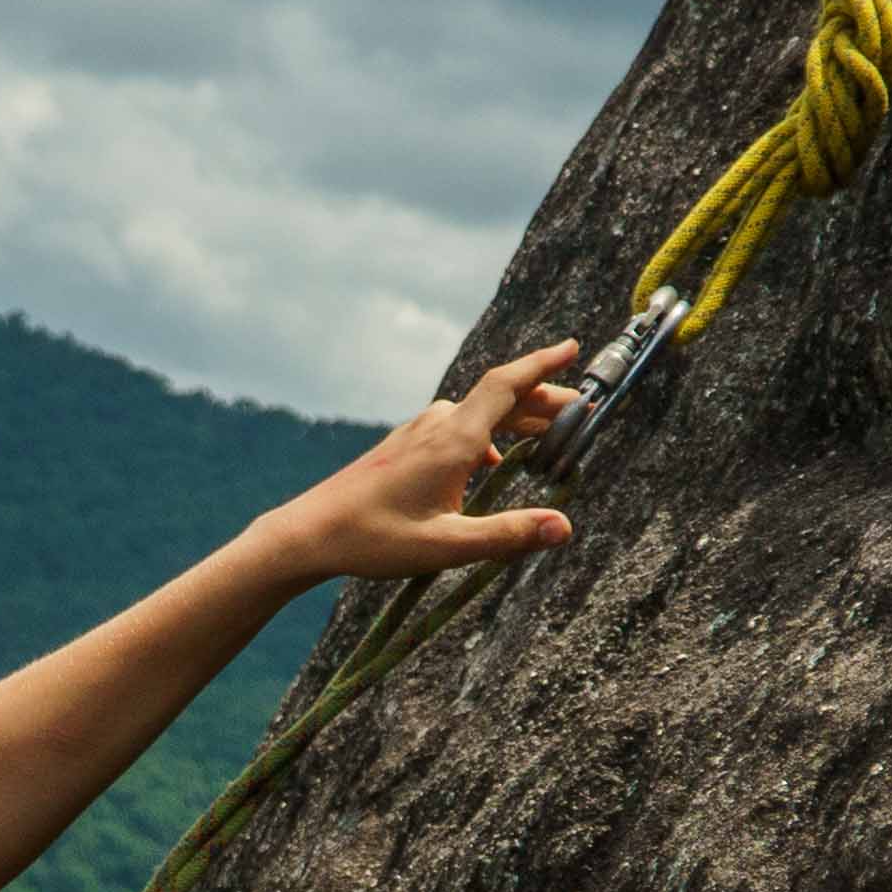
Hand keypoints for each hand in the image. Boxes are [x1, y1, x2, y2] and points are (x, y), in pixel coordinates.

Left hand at [255, 341, 586, 587]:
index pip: (506, 386)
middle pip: (500, 398)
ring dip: (516, 419)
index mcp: (452, 441)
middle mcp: (436, 427)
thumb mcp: (447, 545)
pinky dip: (488, 434)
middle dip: (544, 400)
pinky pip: (457, 427)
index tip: (573, 346)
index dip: (542, 365)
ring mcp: (417, 433)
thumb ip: (507, 535)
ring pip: (479, 414)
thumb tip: (564, 527)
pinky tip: (492, 463)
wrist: (310, 532)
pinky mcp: (404, 446)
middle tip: (582, 411)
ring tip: (548, 436)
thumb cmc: (374, 540)